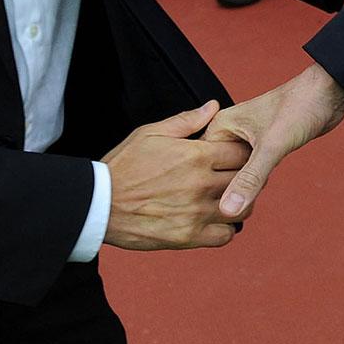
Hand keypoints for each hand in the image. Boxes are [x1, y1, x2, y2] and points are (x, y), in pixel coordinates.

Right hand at [101, 101, 251, 249]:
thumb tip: (214, 107)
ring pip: (241, 209)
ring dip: (239, 202)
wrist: (98, 203)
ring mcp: (196, 212)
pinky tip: (214, 219)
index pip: (241, 152)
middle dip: (245, 176)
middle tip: (236, 176)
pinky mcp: (187, 236)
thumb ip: (187, 120)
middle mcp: (200, 184)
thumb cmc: (122, 166)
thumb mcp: (151, 133)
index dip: (243, 152)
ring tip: (227, 197)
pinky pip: (224, 236)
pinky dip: (224, 228)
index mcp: (195, 156)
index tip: (236, 155)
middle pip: (245, 179)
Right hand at [205, 63, 343, 219]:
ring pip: (234, 173)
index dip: (203, 188)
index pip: (199, 165)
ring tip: (241, 206)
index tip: (206, 209)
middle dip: (223, 191)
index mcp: (220, 126)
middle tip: (231, 211)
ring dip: (239, 188)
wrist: (327, 94)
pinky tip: (256, 194)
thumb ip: (250, 178)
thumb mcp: (272, 147)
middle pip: (215, 171)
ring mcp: (245, 139)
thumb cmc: (299, 107)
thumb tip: (229, 208)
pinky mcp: (263, 146)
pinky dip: (253, 182)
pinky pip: (250, 171)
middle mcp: (229, 132)